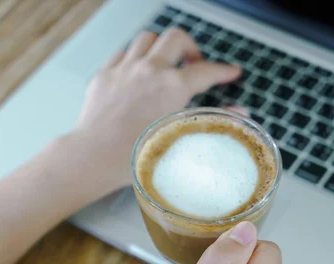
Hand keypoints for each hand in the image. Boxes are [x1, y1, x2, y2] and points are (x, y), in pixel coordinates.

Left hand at [67, 28, 240, 190]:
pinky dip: (134, 58)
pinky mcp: (104, 74)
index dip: (223, 71)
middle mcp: (149, 70)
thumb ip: (211, 119)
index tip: (230, 72)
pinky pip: (122, 53)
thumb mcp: (180, 137)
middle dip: (190, 48)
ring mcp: (124, 69)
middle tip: (193, 64)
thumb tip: (239, 112)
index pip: (206, 71)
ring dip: (160, 47)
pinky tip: (136, 74)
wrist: (94, 156)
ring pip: (147, 39)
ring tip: (163, 64)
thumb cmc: (136, 155)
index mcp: (172, 86)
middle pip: (176, 38)